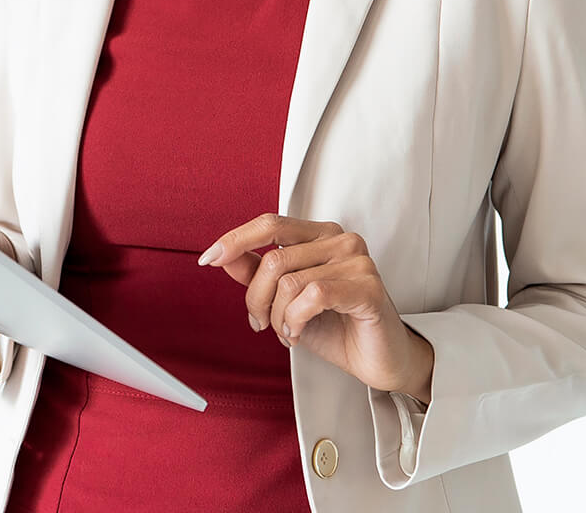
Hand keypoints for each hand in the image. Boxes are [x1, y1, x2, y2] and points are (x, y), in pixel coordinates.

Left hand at [200, 213, 433, 400]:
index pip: (270, 224)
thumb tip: (224, 257)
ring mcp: (358, 260)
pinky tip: (299, 333)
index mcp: (321, 235)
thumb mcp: (285, 300)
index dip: (235, 239)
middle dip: (256, 299)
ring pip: (289, 282)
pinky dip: (296, 320)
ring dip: (277, 318)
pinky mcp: (368, 286)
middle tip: (261, 324)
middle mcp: (341, 239)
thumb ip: (258, 274)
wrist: (377, 361)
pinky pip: (313, 296)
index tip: (208, 258)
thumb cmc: (336, 327)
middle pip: (273, 260)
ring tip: (288, 332)